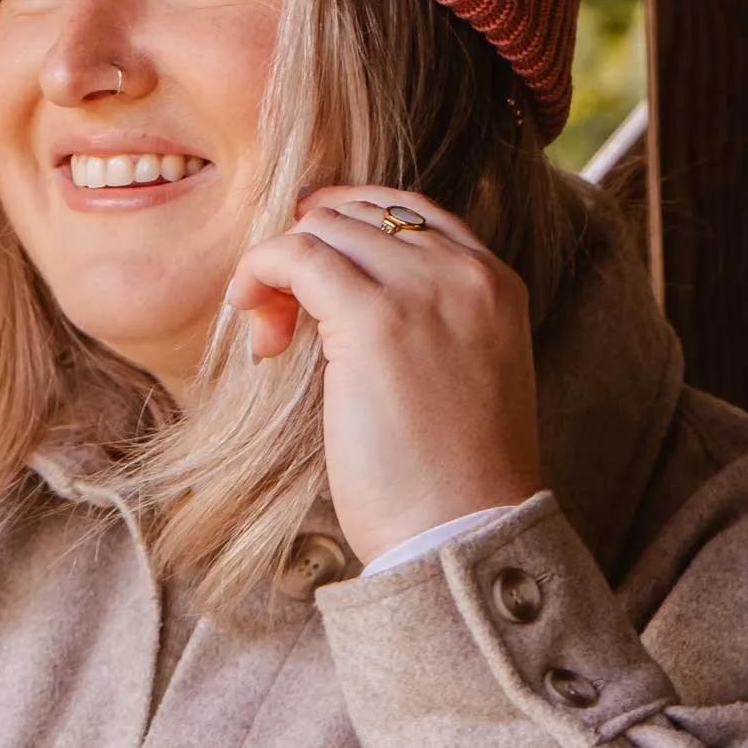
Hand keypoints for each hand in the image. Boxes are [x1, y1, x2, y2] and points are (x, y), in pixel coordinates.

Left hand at [226, 185, 541, 566]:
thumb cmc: (452, 477)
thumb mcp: (464, 371)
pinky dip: (259, 271)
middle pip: (358, 216)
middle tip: (283, 323)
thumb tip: (342, 286)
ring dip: (280, 268)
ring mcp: (424, 291)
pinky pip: (296, 255)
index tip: (309, 265)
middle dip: (309, 254)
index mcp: (497, 283)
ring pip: (323, 229)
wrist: (462, 534)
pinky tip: (250, 316)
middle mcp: (467, 274)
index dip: (347, 227)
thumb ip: (430, 316)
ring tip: (272, 336)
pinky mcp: (375, 320)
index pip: (411, 212)